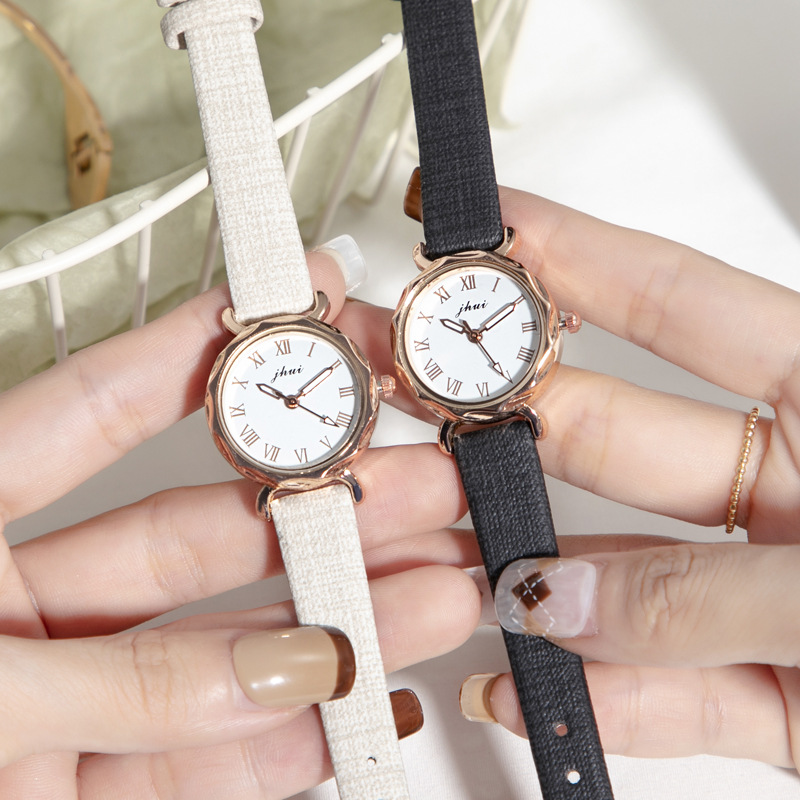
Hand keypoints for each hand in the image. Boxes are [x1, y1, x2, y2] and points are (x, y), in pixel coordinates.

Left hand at [0, 250, 480, 797]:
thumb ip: (114, 685)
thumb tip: (278, 672)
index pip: (94, 412)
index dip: (198, 356)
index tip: (288, 307)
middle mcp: (24, 611)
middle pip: (202, 536)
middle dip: (322, 504)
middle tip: (417, 476)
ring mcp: (68, 706)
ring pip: (229, 650)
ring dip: (341, 622)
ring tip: (438, 587)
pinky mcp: (91, 790)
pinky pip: (208, 763)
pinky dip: (293, 741)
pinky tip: (368, 703)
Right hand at [329, 186, 799, 765]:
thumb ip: (708, 598)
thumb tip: (556, 607)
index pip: (676, 304)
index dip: (572, 256)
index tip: (483, 228)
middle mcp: (791, 493)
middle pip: (609, 435)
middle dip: (493, 409)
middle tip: (401, 388)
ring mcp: (770, 594)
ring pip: (618, 577)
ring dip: (520, 571)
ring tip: (427, 555)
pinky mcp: (779, 692)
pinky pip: (667, 691)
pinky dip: (592, 698)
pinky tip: (518, 687)